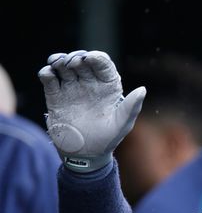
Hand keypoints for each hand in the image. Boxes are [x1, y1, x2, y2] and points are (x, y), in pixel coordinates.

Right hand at [38, 51, 145, 171]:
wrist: (84, 155)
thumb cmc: (107, 139)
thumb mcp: (122, 124)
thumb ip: (132, 106)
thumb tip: (143, 89)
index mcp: (108, 87)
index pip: (103, 64)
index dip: (96, 57)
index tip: (89, 58)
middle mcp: (90, 84)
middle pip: (82, 61)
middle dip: (76, 57)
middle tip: (72, 62)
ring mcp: (72, 89)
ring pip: (64, 67)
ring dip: (59, 60)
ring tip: (57, 62)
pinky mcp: (55, 97)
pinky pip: (49, 80)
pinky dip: (46, 73)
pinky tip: (48, 74)